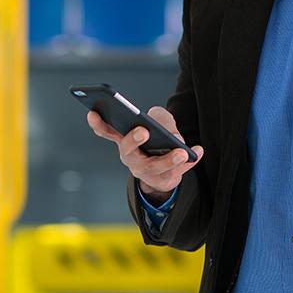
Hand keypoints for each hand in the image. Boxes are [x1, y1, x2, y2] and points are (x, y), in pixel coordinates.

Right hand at [87, 106, 203, 203]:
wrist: (166, 168)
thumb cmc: (157, 137)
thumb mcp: (158, 120)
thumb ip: (161, 119)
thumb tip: (171, 135)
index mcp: (124, 140)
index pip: (106, 131)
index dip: (97, 123)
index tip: (93, 112)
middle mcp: (131, 157)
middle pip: (128, 151)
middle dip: (133, 140)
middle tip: (143, 130)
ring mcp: (146, 172)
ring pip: (155, 168)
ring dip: (168, 159)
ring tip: (182, 151)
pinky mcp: (164, 181)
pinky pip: (177, 173)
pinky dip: (190, 161)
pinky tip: (198, 151)